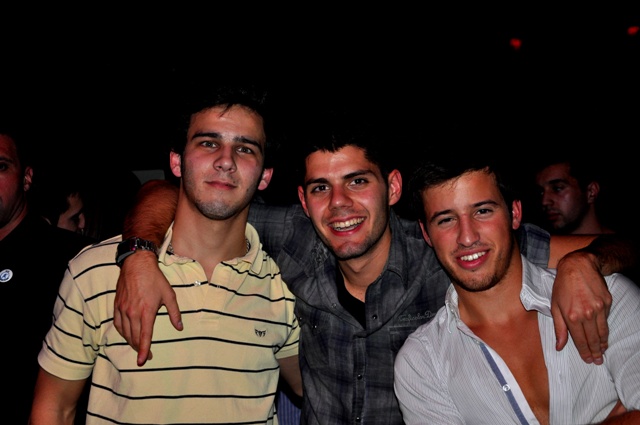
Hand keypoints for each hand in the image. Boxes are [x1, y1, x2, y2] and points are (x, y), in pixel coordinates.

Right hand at [114, 250, 182, 365]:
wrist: (137, 265)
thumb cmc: (155, 279)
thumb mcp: (169, 295)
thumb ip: (174, 313)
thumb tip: (179, 328)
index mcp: (146, 311)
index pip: (144, 336)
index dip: (144, 350)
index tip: (143, 361)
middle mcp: (132, 313)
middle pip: (134, 337)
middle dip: (139, 348)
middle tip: (146, 355)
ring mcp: (123, 309)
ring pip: (125, 332)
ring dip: (131, 342)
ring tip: (138, 346)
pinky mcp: (117, 306)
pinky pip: (118, 324)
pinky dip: (122, 332)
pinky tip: (127, 335)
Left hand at [551, 250, 611, 364]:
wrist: (578, 266)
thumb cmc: (562, 286)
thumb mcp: (555, 306)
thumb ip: (559, 328)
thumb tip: (559, 346)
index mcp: (571, 316)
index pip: (580, 340)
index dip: (584, 352)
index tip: (587, 360)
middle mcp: (586, 314)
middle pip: (593, 339)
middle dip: (595, 352)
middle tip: (597, 361)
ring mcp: (599, 308)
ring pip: (602, 332)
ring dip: (603, 344)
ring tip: (602, 352)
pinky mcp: (607, 302)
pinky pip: (606, 320)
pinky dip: (605, 329)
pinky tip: (604, 335)